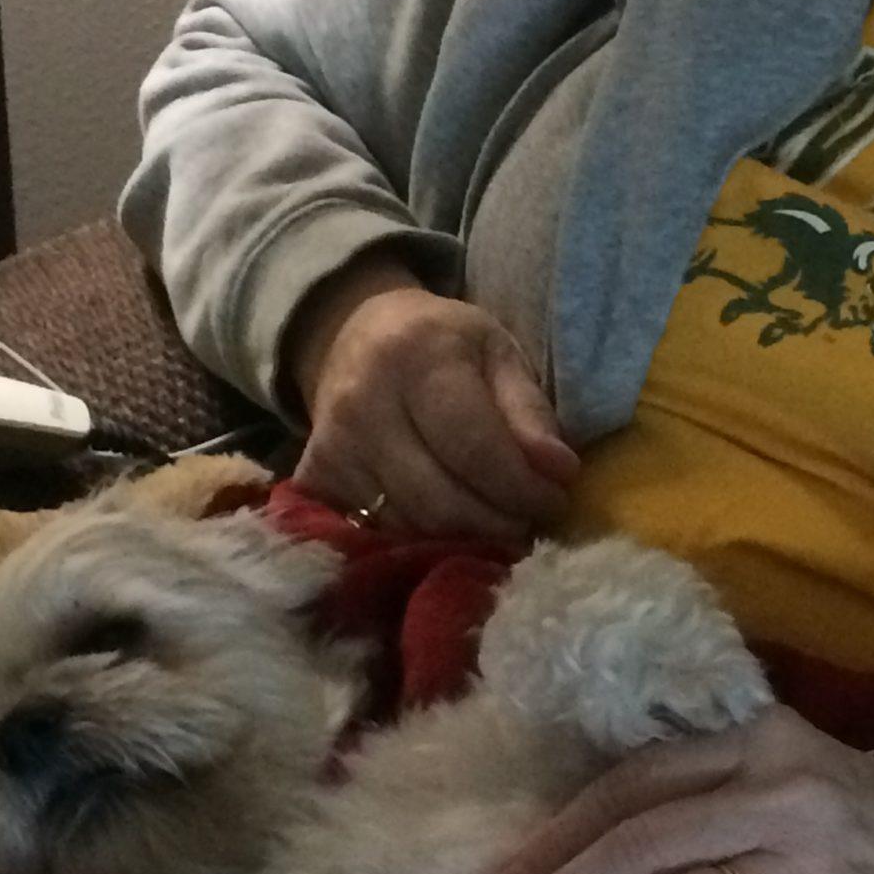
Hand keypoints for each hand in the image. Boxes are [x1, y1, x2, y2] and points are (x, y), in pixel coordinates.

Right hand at [286, 250, 577, 538]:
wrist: (354, 334)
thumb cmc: (441, 343)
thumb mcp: (498, 353)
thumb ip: (529, 411)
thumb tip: (559, 472)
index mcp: (417, 356)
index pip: (475, 448)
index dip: (522, 487)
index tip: (554, 500)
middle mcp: (363, 403)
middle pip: (441, 500)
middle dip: (498, 524)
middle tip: (530, 523)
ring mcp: (331, 446)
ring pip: (412, 526)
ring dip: (465, 538)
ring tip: (496, 521)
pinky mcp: (314, 478)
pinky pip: (379, 533)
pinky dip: (423, 539)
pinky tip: (450, 524)